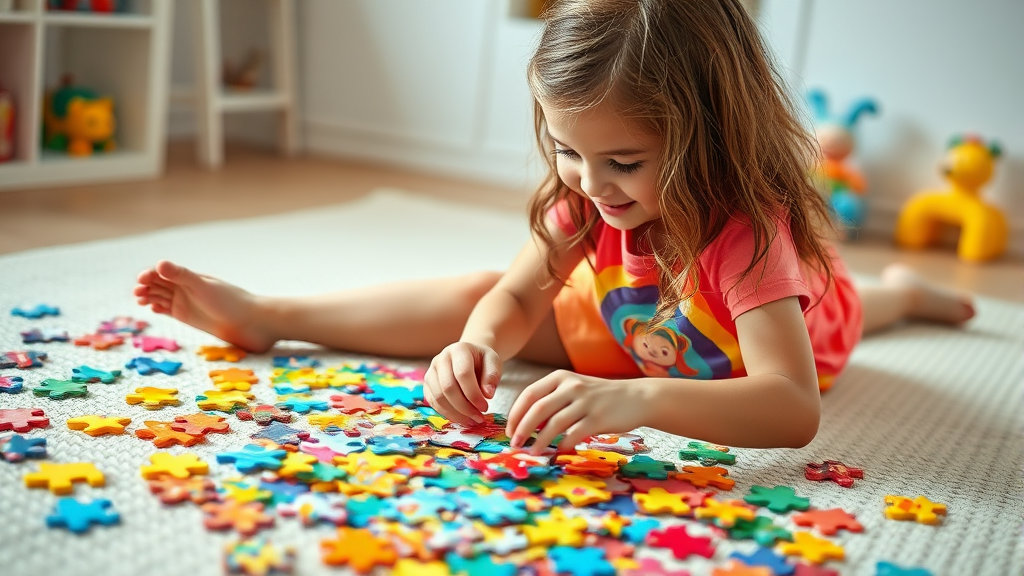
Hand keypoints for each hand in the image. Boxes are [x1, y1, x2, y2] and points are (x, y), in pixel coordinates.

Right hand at [424, 341, 501, 424]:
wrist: (469, 357)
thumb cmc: (482, 361)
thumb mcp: (493, 362)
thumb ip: (492, 376)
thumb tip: (488, 394)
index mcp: (459, 350)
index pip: (462, 374)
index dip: (473, 394)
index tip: (485, 407)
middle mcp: (441, 359)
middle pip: (448, 388)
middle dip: (464, 407)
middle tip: (479, 417)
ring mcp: (431, 371)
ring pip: (438, 398)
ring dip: (456, 413)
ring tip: (472, 420)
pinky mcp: (427, 385)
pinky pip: (433, 403)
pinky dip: (448, 414)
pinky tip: (462, 418)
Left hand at [505, 370, 647, 453]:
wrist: (636, 397)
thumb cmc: (600, 396)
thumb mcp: (573, 390)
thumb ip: (551, 401)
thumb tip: (526, 425)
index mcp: (560, 378)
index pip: (529, 394)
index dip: (516, 414)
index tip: (509, 430)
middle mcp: (571, 387)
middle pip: (538, 409)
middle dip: (522, 429)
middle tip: (514, 444)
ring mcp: (585, 402)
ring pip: (554, 424)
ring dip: (540, 441)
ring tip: (532, 452)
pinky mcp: (598, 418)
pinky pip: (574, 434)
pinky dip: (563, 446)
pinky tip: (558, 453)